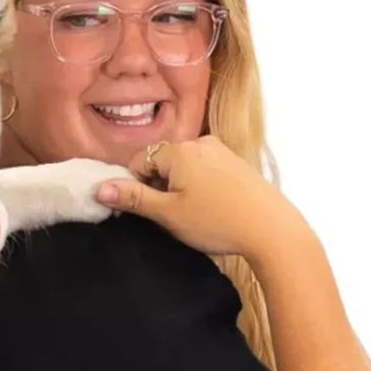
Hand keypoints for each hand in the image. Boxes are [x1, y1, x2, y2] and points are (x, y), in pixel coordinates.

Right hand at [95, 135, 303, 259]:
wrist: (270, 228)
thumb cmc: (217, 221)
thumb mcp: (168, 213)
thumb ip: (133, 199)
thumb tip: (100, 188)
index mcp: (179, 150)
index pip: (139, 161)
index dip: (138, 188)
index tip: (151, 210)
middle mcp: (199, 142)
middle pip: (162, 162)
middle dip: (160, 186)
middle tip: (174, 215)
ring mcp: (220, 151)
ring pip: (184, 167)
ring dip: (180, 188)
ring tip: (195, 213)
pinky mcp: (235, 163)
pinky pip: (204, 170)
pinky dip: (200, 186)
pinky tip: (212, 208)